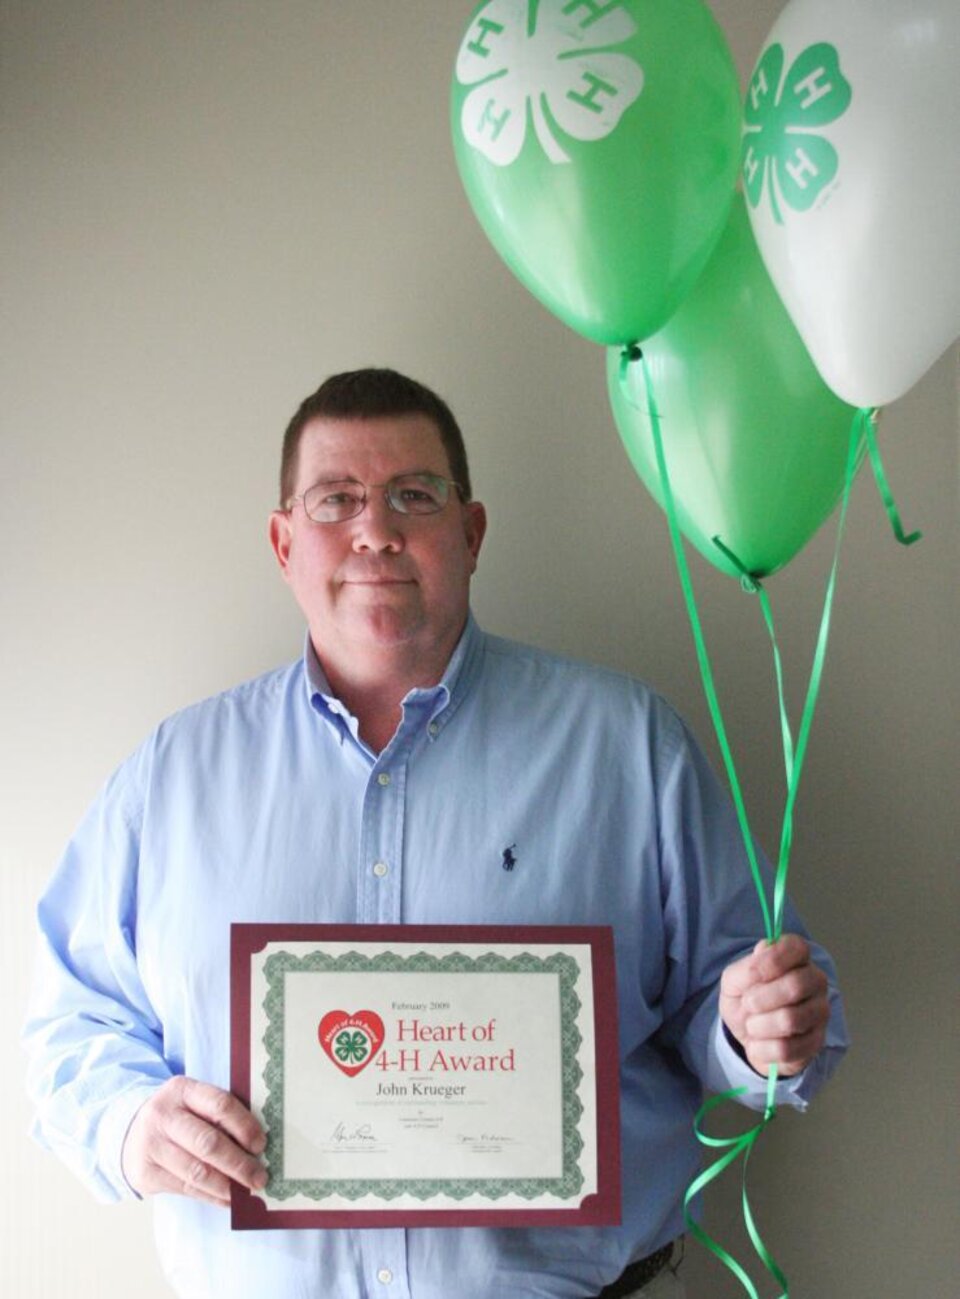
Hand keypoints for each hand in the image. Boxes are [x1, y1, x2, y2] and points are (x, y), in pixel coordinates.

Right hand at [121, 1076, 267, 1205]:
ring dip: (226, 1186)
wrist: (131, 1133)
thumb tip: (258, 1146)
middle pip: (208, 1143)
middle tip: (260, 1178)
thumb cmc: (178, 1117)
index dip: (244, 1126)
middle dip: (239, 1164)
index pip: (220, 1105)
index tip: (261, 1145)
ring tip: (246, 1192)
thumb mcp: (194, 1102)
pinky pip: (185, 1188)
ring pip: (196, 1171)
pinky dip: (210, 1196)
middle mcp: (163, 1115)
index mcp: (182, 1090)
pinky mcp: (145, 1173)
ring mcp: (151, 1145)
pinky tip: (227, 1199)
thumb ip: (220, 1115)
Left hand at [719, 934, 828, 1077]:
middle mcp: (815, 981)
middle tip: (748, 1004)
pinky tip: (758, 1044)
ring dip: (759, 1025)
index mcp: (797, 957)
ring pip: (791, 1020)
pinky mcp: (817, 1043)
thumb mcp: (734, 979)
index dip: (771, 961)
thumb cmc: (746, 998)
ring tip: (752, 1025)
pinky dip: (762, 1049)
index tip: (752, 975)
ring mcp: (820, 1012)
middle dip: (760, 998)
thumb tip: (763, 953)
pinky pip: (787, 1049)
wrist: (749, 1034)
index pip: (796, 947)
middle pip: (796, 985)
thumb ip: (746, 967)